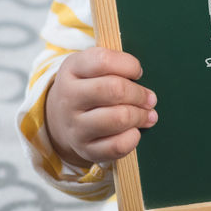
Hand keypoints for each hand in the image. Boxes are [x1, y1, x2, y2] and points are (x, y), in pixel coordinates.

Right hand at [46, 47, 157, 168]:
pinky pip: (117, 146)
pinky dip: (133, 138)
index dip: (129, 65)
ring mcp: (75, 126)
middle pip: (114, 89)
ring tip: (148, 115)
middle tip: (150, 99)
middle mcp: (69, 98)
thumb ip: (116, 67)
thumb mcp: (91, 67)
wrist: (61, 118)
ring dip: (140, 116)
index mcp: (72, 69)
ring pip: (118, 118)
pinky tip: (134, 131)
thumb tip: (144, 86)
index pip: (103, 61)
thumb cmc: (88, 86)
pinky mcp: (85, 149)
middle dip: (139, 94)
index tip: (137, 72)